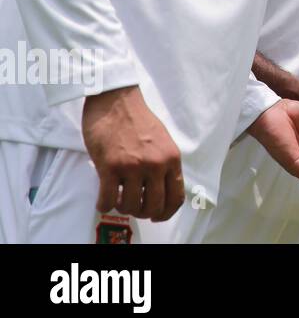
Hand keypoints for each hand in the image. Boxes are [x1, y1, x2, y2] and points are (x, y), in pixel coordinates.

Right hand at [82, 86, 184, 220]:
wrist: (116, 101)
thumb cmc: (137, 119)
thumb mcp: (163, 141)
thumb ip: (164, 163)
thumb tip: (162, 188)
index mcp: (172, 158)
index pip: (176, 197)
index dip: (166, 213)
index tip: (157, 216)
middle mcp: (156, 164)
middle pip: (154, 206)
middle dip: (143, 212)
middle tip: (134, 207)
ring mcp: (133, 166)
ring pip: (131, 206)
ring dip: (123, 207)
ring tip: (118, 199)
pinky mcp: (110, 167)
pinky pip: (108, 200)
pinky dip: (104, 205)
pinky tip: (103, 200)